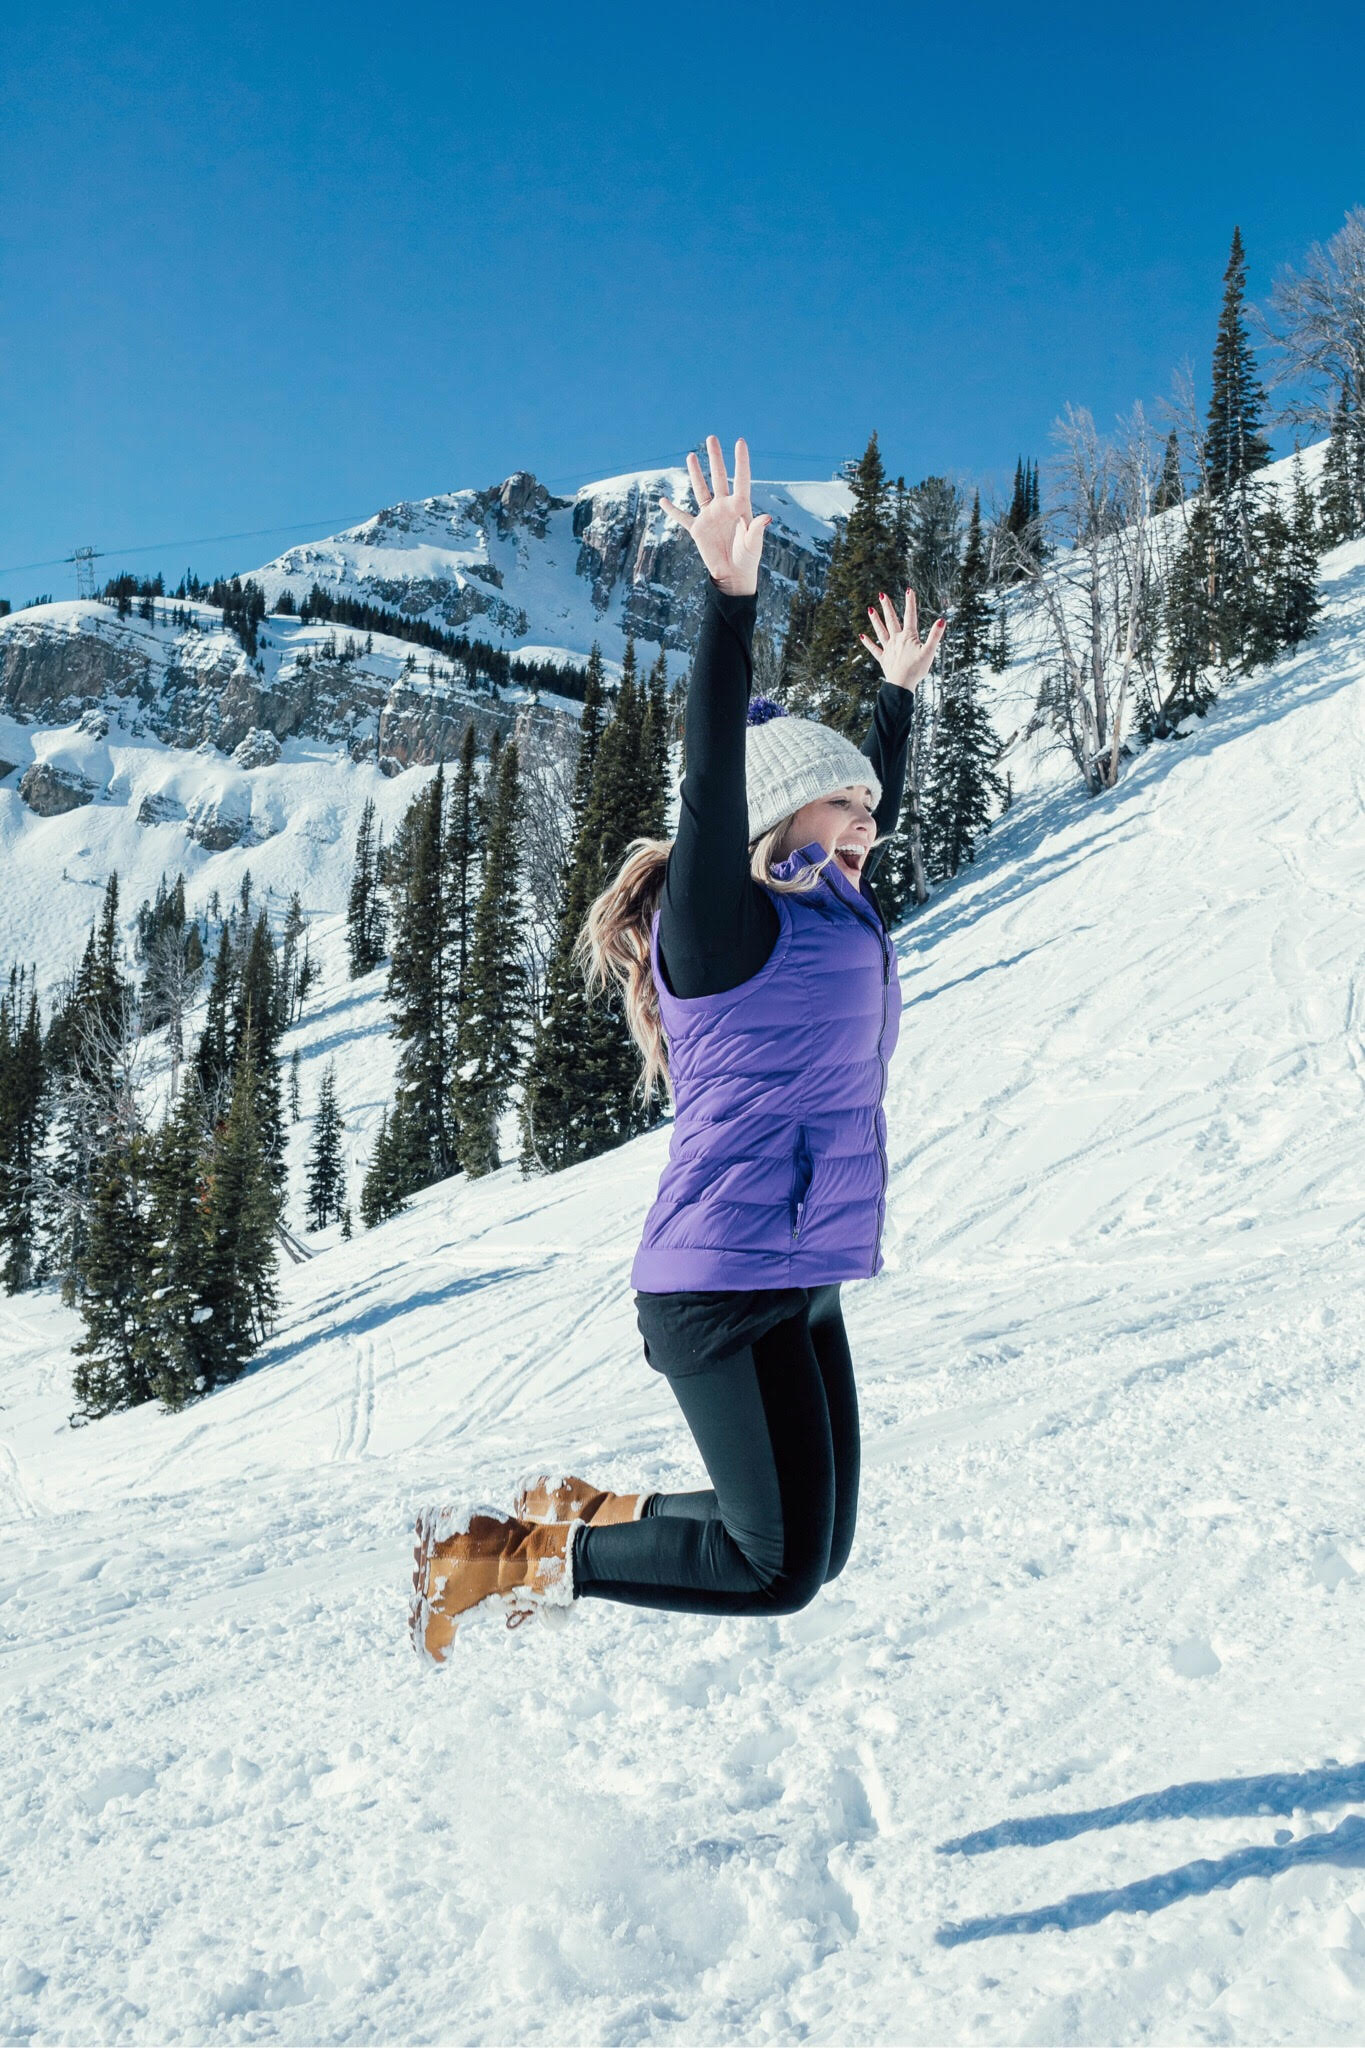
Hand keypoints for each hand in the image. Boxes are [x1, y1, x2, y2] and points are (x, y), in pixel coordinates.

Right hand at [660, 435, 771, 595]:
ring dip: (696, 473)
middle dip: (715, 458)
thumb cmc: (747, 558)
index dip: (741, 461)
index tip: (740, 442)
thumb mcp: (753, 544)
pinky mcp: (698, 529)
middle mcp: (723, 507)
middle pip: (719, 477)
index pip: (741, 479)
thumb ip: (757, 530)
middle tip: (712, 438)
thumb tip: (767, 518)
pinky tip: (662, 500)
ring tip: (691, 456)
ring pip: (700, 490)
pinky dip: (671, 510)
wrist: (734, 575)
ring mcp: (709, 516)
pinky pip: (682, 517)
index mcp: (740, 507)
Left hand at [859, 588, 945, 694]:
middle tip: (881, 595)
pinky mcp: (883, 659)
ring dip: (875, 620)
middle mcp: (896, 639)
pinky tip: (862, 636)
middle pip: (891, 620)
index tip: (909, 589)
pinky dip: (868, 643)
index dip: (910, 602)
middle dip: (887, 606)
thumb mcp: (930, 651)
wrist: (902, 685)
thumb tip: (942, 620)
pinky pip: (874, 649)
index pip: (910, 616)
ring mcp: (888, 649)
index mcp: (908, 636)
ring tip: (870, 610)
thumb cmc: (917, 669)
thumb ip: (935, 635)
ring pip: (880, 631)